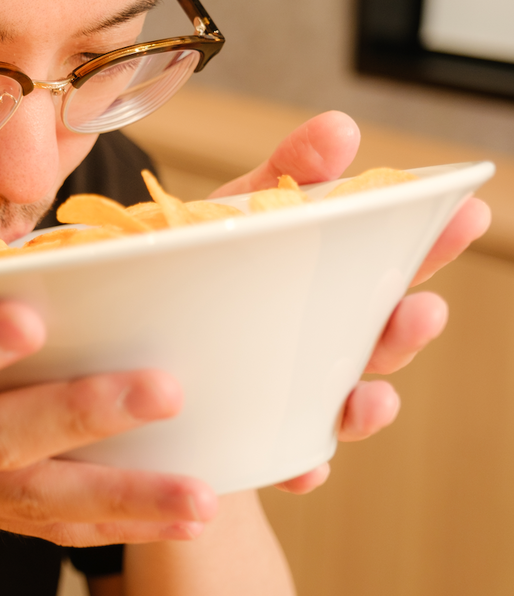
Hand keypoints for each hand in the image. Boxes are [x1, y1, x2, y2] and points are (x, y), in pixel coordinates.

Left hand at [211, 112, 490, 492]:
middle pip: (383, 337)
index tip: (467, 212)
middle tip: (418, 308)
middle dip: (406, 328)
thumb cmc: (193, 262)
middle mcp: (324, 336)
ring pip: (348, 402)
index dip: (434, 240)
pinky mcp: (255, 431)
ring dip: (369, 403)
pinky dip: (301, 464)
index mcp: (328, 277)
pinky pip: (286, 457)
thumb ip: (287, 172)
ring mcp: (295, 386)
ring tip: (368, 395)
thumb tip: (340, 129)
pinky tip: (305, 465)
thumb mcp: (234, 209)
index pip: (395, 260)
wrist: (128, 326)